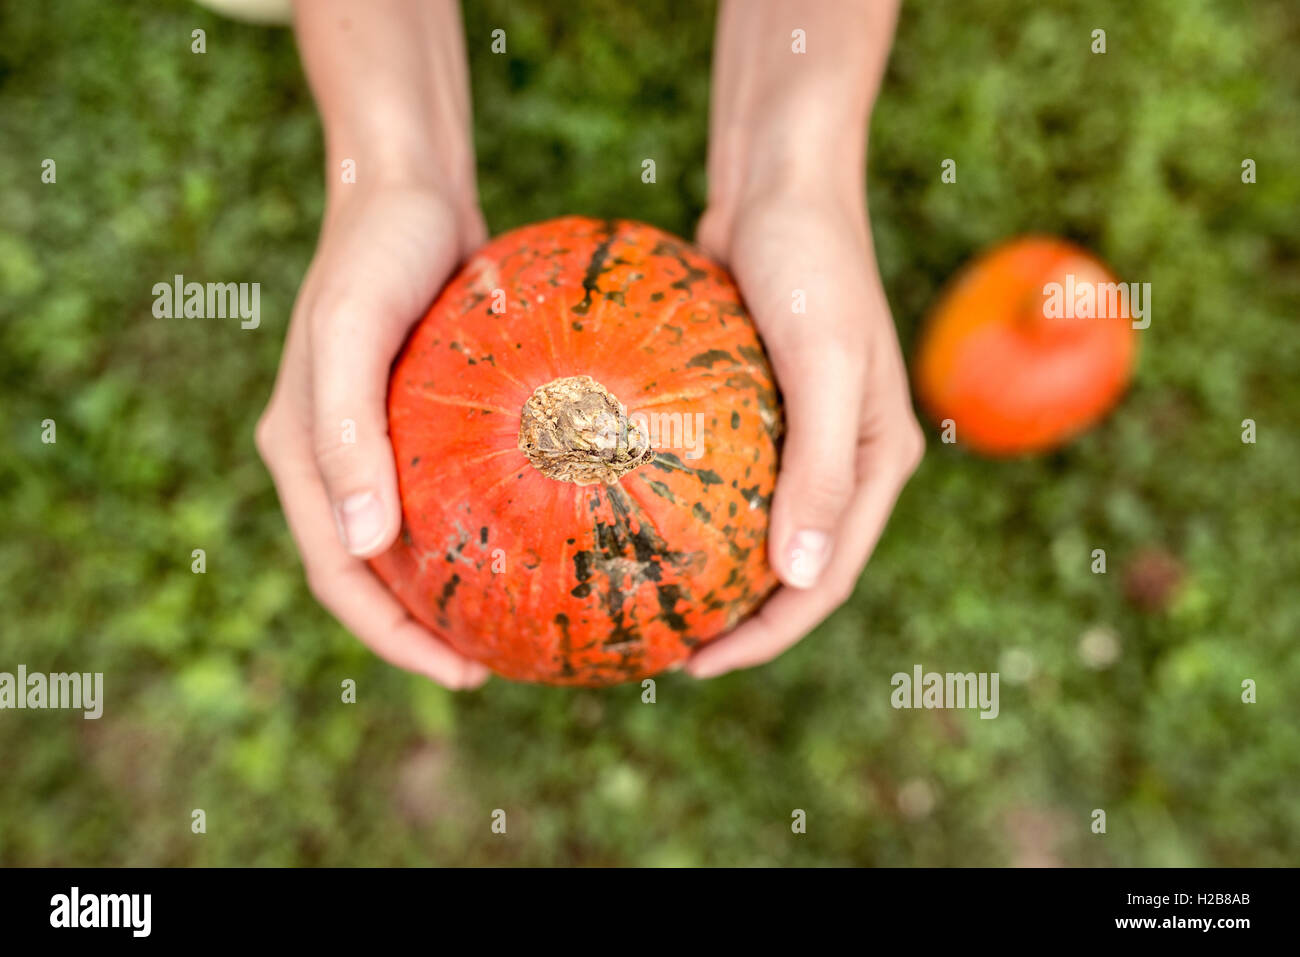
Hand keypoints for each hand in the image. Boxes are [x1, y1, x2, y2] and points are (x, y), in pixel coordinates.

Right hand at [256, 183, 491, 688]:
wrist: (406, 190)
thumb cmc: (377, 254)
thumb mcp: (353, 333)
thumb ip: (345, 432)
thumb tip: (361, 544)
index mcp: (300, 454)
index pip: (338, 576)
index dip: (392, 638)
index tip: (464, 674)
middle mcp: (329, 458)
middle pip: (368, 573)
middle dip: (420, 630)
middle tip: (493, 664)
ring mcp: (370, 439)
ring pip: (403, 539)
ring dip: (445, 589)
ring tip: (511, 620)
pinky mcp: (411, 417)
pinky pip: (440, 491)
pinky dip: (473, 527)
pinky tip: (532, 537)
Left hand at [685, 187, 924, 677]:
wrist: (782, 185)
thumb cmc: (809, 266)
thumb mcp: (822, 366)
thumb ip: (819, 471)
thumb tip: (797, 577)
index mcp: (876, 463)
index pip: (824, 577)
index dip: (769, 635)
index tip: (699, 664)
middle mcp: (847, 459)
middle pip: (795, 565)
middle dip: (742, 620)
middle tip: (669, 650)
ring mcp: (805, 434)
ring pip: (760, 526)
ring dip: (718, 571)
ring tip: (654, 602)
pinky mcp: (762, 406)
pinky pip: (728, 476)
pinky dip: (696, 509)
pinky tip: (638, 521)